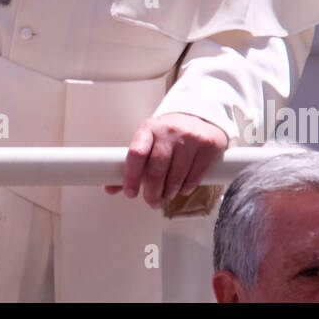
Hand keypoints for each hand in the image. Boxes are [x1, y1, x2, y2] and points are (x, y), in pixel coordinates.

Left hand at [107, 112, 228, 208]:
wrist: (200, 118)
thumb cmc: (169, 134)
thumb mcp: (149, 141)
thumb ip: (132, 164)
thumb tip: (110, 187)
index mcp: (149, 128)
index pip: (136, 153)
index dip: (131, 177)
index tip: (130, 193)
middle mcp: (169, 131)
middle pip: (156, 169)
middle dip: (152, 192)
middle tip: (151, 201)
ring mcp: (190, 138)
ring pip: (176, 176)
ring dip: (168, 192)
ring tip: (165, 195)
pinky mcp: (208, 147)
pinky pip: (194, 177)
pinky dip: (185, 188)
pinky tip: (181, 188)